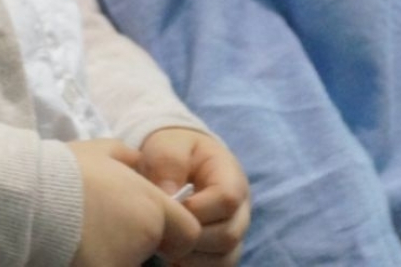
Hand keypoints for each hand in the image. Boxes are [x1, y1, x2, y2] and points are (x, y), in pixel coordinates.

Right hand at [67, 139, 199, 266]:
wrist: (28, 199)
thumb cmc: (64, 171)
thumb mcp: (99, 150)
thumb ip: (128, 157)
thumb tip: (138, 162)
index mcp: (151, 207)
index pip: (188, 233)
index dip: (172, 233)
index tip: (149, 229)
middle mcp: (144, 240)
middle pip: (153, 250)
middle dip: (136, 244)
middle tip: (103, 226)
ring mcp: (122, 262)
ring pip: (128, 260)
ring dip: (113, 253)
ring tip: (82, 236)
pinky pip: (107, 265)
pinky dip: (94, 259)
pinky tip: (74, 250)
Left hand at [136, 128, 249, 265]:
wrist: (178, 162)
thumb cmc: (174, 151)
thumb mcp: (168, 145)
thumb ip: (168, 163)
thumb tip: (170, 194)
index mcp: (231, 178)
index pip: (228, 199)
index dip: (197, 208)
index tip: (170, 205)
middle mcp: (240, 210)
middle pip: (227, 235)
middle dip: (190, 236)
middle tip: (161, 227)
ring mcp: (234, 233)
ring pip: (223, 258)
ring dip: (189, 255)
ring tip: (163, 239)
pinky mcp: (222, 252)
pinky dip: (190, 266)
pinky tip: (170, 253)